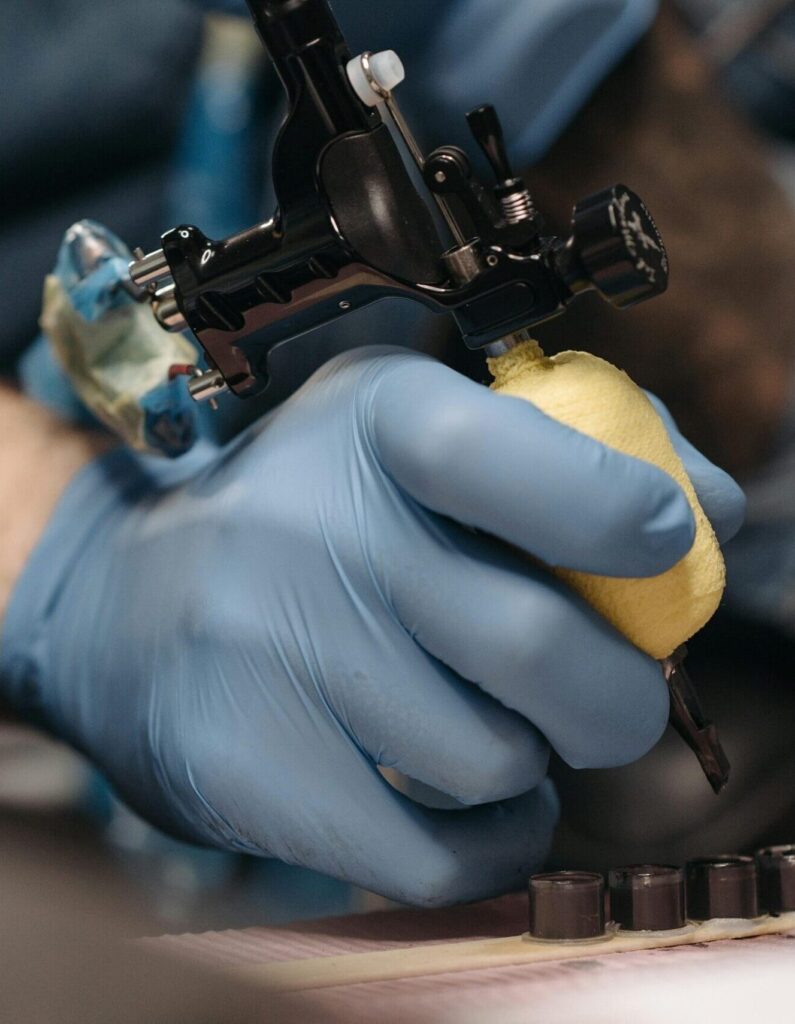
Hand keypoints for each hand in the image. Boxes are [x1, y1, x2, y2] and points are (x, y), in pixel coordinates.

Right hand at [0, 348, 743, 904]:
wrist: (131, 608)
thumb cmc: (317, 520)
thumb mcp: (417, 443)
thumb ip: (578, 455)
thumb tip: (714, 512)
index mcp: (373, 422)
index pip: (522, 457)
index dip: (626, 513)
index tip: (665, 547)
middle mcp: (307, 523)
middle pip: (538, 648)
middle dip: (618, 698)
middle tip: (609, 699)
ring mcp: (263, 647)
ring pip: (493, 760)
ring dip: (529, 759)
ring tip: (491, 728)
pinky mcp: (242, 766)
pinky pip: (437, 852)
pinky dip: (495, 842)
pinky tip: (480, 805)